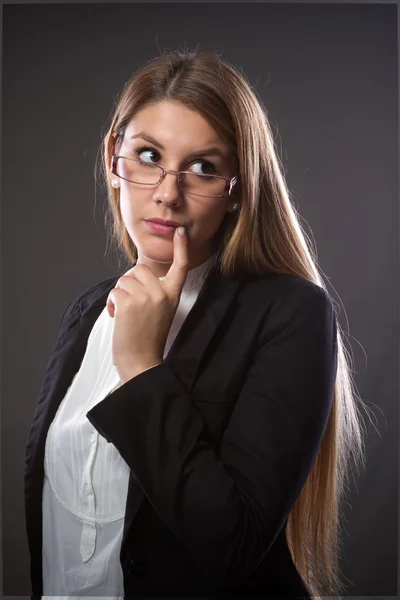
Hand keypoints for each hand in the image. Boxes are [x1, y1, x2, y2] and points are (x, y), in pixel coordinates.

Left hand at [106, 227, 188, 382]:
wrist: (141, 361)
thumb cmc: (147, 339)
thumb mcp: (160, 312)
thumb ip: (153, 292)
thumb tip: (133, 275)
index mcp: (172, 295)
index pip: (180, 267)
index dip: (181, 248)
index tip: (180, 232)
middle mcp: (162, 293)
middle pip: (139, 269)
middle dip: (130, 281)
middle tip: (131, 301)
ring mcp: (146, 297)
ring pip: (124, 279)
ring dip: (120, 293)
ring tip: (125, 312)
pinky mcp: (130, 302)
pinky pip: (115, 290)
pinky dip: (112, 302)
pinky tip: (118, 316)